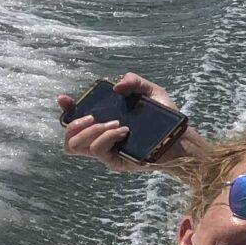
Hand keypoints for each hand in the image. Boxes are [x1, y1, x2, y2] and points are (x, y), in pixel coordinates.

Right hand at [59, 72, 183, 173]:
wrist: (181, 138)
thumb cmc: (165, 118)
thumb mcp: (151, 92)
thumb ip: (134, 82)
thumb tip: (116, 85)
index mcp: (103, 122)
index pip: (74, 121)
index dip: (65, 110)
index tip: (64, 99)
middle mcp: (100, 139)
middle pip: (68, 138)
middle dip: (74, 124)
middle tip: (94, 117)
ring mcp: (106, 152)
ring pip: (76, 147)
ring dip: (92, 131)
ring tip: (115, 124)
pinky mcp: (115, 162)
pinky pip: (98, 150)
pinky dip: (107, 137)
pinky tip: (124, 130)